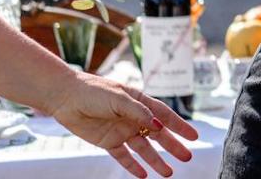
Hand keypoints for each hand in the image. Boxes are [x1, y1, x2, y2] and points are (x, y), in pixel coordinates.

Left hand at [48, 71, 198, 177]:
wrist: (66, 98)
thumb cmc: (94, 91)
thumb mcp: (120, 98)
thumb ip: (140, 112)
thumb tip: (159, 126)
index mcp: (140, 102)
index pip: (164, 115)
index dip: (180, 126)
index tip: (194, 136)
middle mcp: (134, 117)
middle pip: (158, 135)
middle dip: (173, 146)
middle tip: (187, 156)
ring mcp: (122, 130)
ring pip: (144, 149)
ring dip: (156, 160)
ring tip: (168, 172)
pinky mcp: (108, 142)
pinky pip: (124, 156)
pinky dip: (133, 166)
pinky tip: (143, 175)